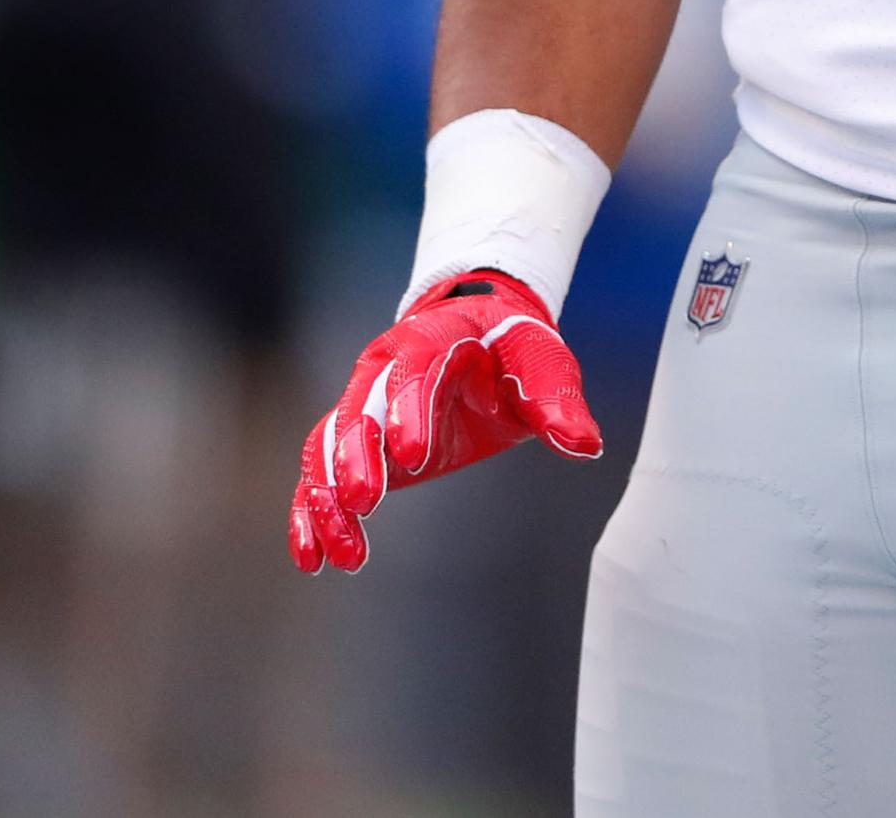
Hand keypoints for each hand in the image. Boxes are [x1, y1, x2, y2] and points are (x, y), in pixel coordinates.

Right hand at [288, 268, 601, 574]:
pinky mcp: (355, 442)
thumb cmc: (514, 350)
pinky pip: (318, 475)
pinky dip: (310, 515)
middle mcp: (385, 367)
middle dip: (355, 456)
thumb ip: (557, 402)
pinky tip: (313, 559)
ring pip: (327, 447)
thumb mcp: (543, 364)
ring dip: (328, 498)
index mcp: (433, 338)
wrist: (483, 334)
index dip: (408, 409)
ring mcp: (363, 404)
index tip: (411, 456)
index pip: (414, 370)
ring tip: (344, 552)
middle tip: (364, 502)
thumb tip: (585, 445)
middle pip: (357, 408)